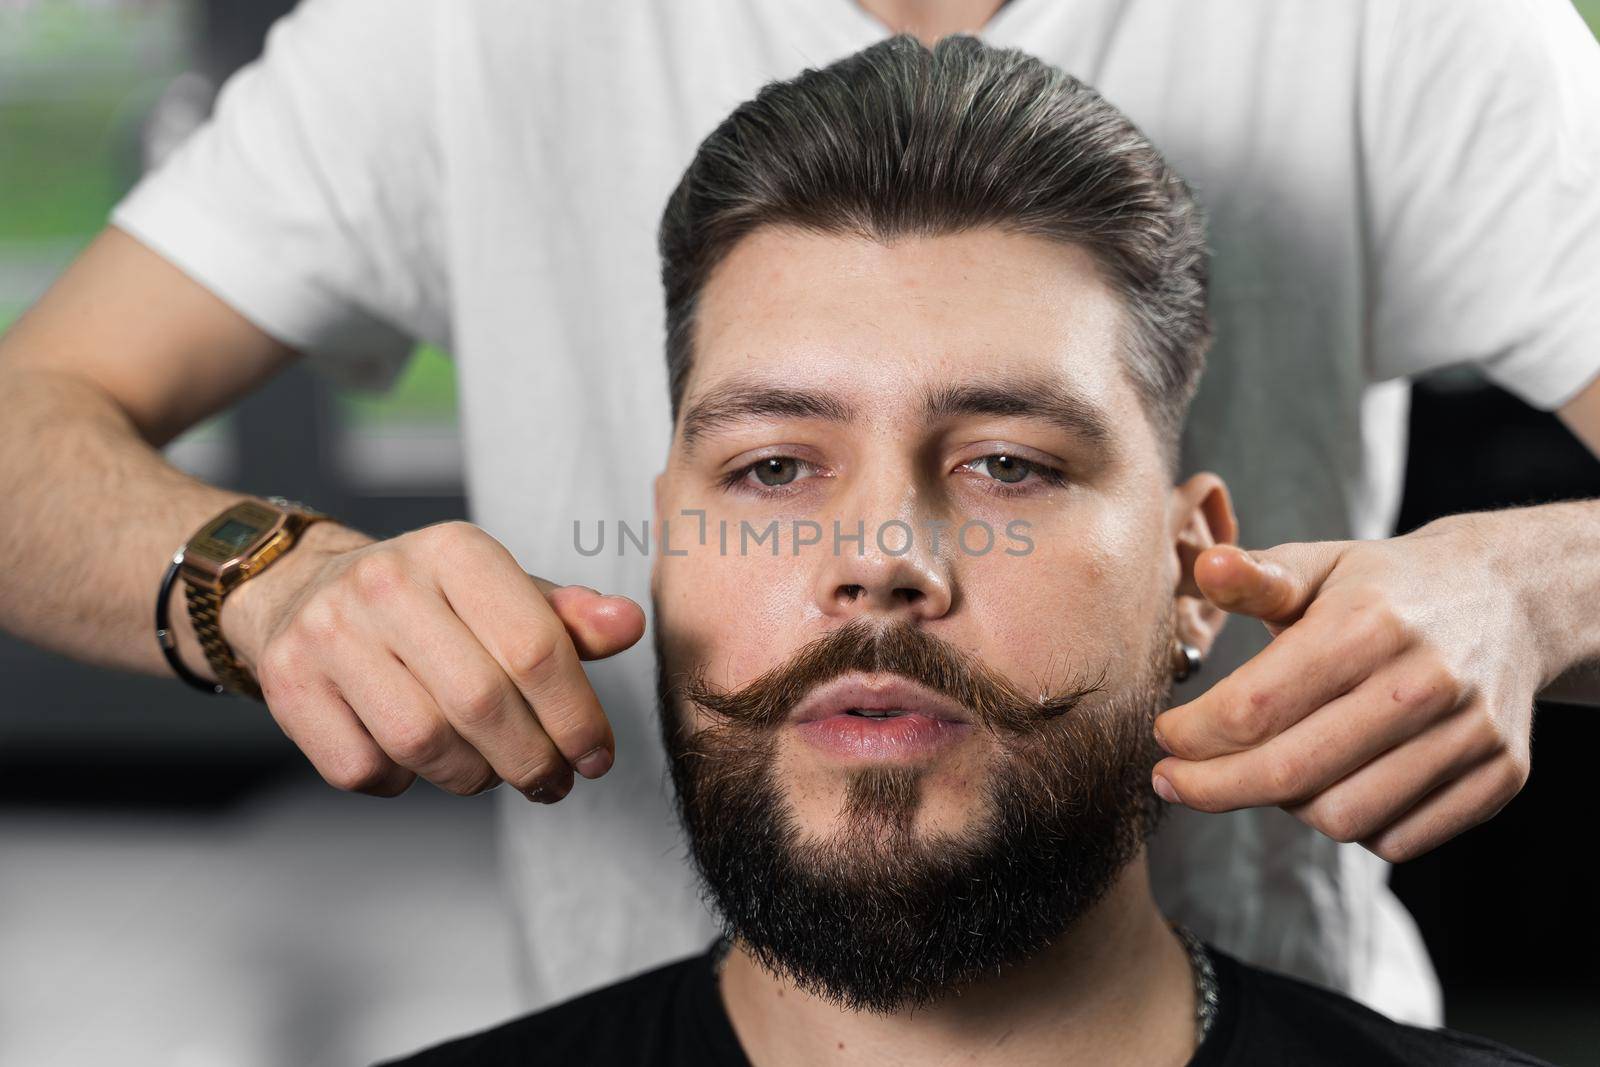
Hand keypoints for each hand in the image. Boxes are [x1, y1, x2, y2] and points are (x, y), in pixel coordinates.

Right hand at [222, 520, 644, 801]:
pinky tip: (418, 761)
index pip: (535, 646)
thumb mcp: (504, 593)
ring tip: (492, 770)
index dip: (577, 716)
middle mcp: (386, 582)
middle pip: (482, 703)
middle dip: (532, 760)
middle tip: (554, 782)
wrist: (305, 590)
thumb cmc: (432, 603)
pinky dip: (403, 782)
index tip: (597, 757)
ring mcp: (329, 632)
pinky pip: (364, 767)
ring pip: (422, 743)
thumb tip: (628, 626)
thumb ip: (569, 617)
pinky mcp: (288, 683)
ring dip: (472, 776)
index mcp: (455, 550)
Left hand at [1151, 513, 1540, 861]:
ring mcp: (1470, 734)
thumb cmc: (1386, 586)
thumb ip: (1257, 577)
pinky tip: (1330, 785)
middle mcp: (1423, 681)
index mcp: (1367, 624)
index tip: (1163, 737)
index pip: (1253, 708)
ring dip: (1284, 807)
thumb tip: (1205, 565)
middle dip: (1212, 787)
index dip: (1192, 735)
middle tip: (1172, 781)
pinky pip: (1398, 840)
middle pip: (1290, 774)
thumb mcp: (1319, 565)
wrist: (1511, 597)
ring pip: (1343, 818)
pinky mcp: (1500, 775)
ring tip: (1265, 771)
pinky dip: (1351, 825)